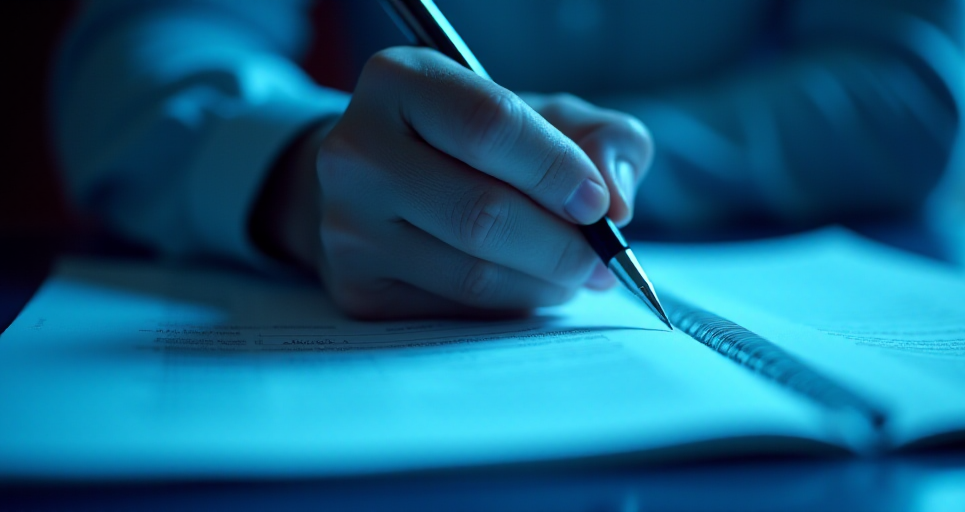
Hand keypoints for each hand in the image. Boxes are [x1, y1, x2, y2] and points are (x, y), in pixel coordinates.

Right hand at [262, 47, 652, 318]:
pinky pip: (456, 312)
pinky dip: (511, 306)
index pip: (489, 126)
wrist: (380, 185)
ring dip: (544, 283)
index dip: (557, 170)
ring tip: (572, 273)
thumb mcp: (541, 116)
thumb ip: (600, 138)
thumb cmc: (471, 145)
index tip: (600, 204)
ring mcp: (347, 226)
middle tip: (601, 258)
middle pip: (481, 212)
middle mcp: (357, 152)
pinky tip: (526, 286)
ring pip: (473, 273)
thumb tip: (617, 199)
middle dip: (562, 245)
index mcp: (398, 81)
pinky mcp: (356, 288)